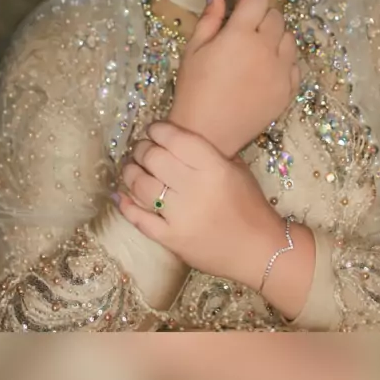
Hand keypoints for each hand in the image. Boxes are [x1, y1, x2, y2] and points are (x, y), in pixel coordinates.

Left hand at [118, 122, 284, 289]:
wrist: (259, 250)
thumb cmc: (251, 205)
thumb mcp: (237, 168)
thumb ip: (209, 152)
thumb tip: (176, 138)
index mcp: (214, 168)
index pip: (176, 140)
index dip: (158, 130)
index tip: (153, 129)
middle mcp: (194, 189)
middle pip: (154, 159)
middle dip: (142, 149)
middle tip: (141, 148)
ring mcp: (180, 217)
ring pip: (141, 186)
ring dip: (130, 172)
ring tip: (130, 167)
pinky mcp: (171, 240)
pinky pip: (140, 219)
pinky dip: (126, 205)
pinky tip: (120, 194)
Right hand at [169, 0, 299, 157]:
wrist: (207, 134)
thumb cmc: (194, 89)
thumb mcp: (193, 50)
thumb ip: (209, 19)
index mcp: (240, 35)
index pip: (258, 0)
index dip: (248, 2)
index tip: (239, 12)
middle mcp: (266, 49)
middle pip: (276, 17)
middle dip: (261, 18)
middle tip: (245, 33)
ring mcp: (281, 71)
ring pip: (289, 39)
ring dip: (276, 38)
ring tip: (257, 52)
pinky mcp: (288, 91)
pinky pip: (294, 65)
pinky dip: (283, 63)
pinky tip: (265, 71)